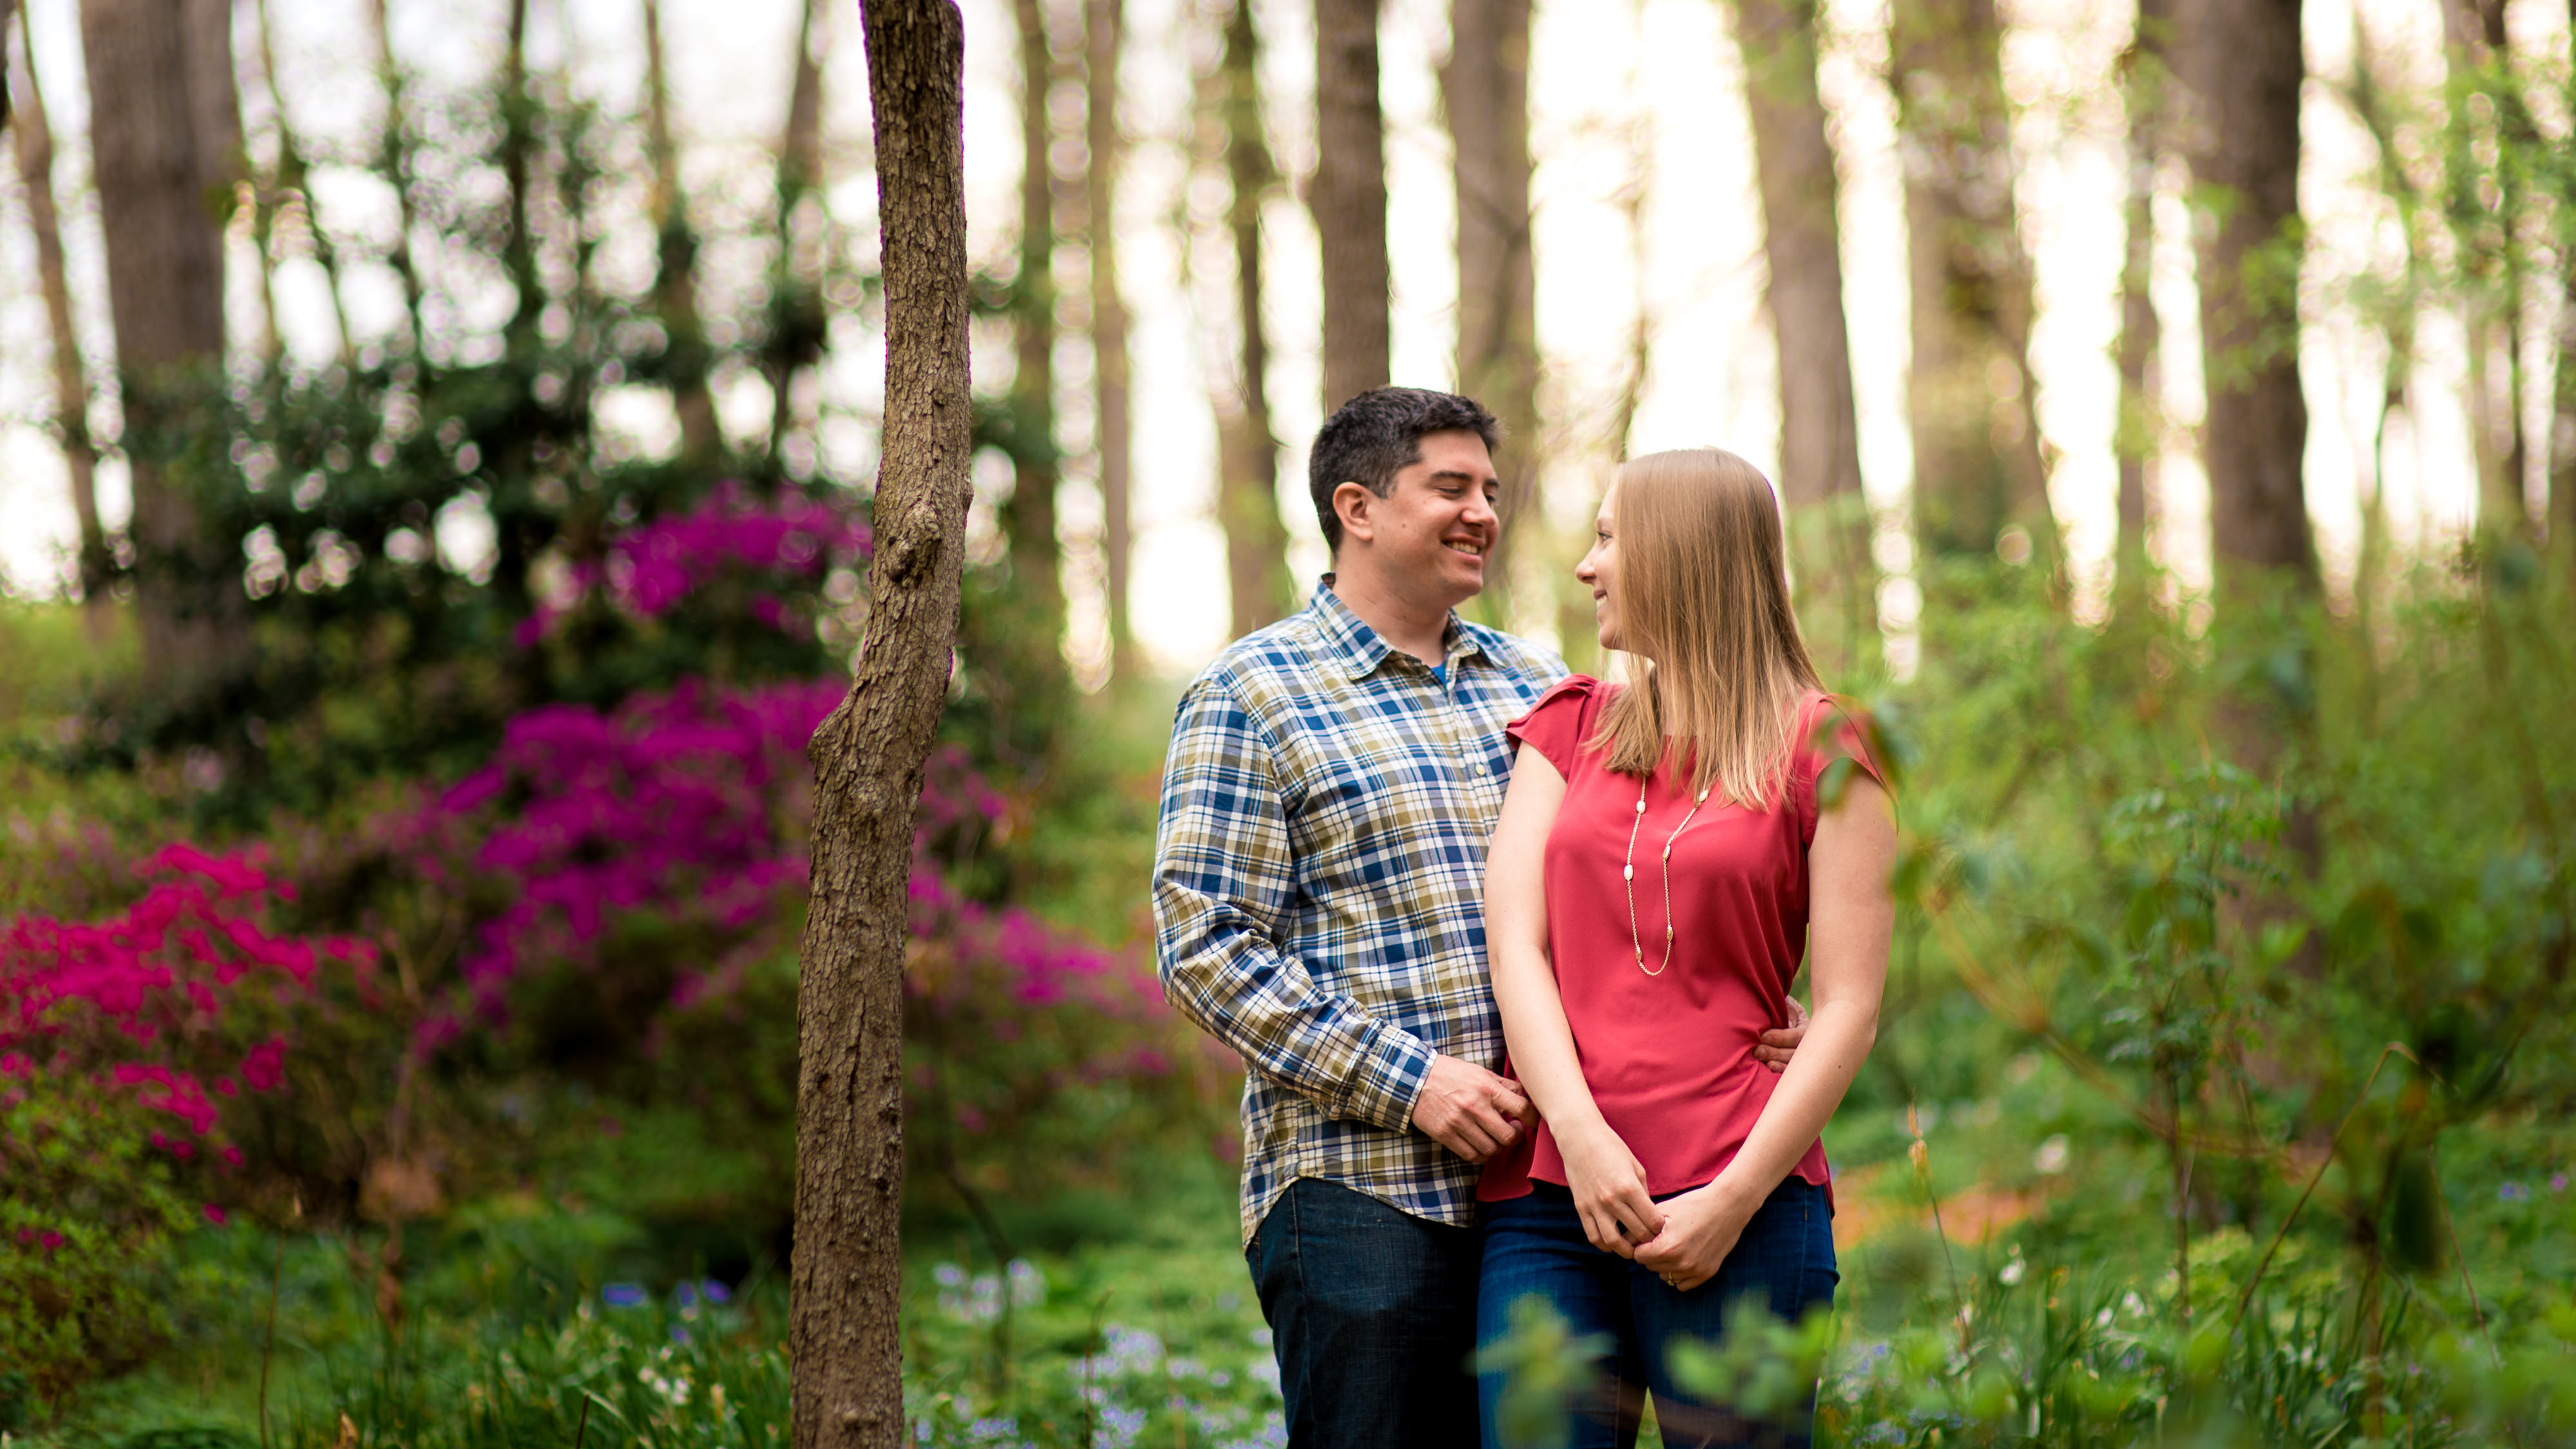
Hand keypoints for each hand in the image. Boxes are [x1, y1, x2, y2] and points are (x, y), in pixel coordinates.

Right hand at [1411, 1055, 1536, 1163]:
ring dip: (1499, 1147)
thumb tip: (1526, 1096)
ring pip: (1491, 1149)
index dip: (1532, 1118)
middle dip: (1517, 1136)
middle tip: (1514, 1131)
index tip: (1531, 1121)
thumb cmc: (1451, 1073)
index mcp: (1486, 1088)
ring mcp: (1459, 1123)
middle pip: (1508, 1135)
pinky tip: (1482, 1145)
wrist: (1415, 1078)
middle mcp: (1474, 1107)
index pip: (1521, 1108)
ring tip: (1497, 1138)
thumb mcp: (1480, 1072)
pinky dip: (1482, 1155)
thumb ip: (1503, 1085)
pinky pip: (1472, 1155)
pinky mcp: (1446, 1134)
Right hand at [1556, 1122, 1663, 1258]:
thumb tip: (1649, 1215)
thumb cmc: (1612, 1149)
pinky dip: (1604, 1245)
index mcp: (1629, 1188)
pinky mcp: (1581, 1209)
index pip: (1652, 1221)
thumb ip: (1644, 1194)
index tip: (1660, 1226)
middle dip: (1647, 1239)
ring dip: (1626, 1250)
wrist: (1580, 1139)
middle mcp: (1612, 1200)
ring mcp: (1594, 1206)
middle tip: (1650, 1239)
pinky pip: (1593, 1236)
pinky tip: (1612, 1243)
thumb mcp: (1636, 1168)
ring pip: (1613, 1242)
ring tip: (1632, 1248)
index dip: (1659, 1227)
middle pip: (1637, 1233)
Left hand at [1632, 1180, 1753, 1291]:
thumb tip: (1623, 1240)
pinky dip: (1679, 1273)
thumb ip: (1639, 1229)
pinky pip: (1681, 1284)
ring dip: (1665, 1264)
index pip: (1638, 1256)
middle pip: (1650, 1266)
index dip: (1641, 1245)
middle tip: (1663, 1238)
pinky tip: (1684, 1256)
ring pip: (1665, 1276)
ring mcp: (1695, 1271)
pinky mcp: (1707, 1274)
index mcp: (1666, 1248)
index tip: (1649, 1236)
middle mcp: (1680, 1263)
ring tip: (1675, 1245)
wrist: (1727, 1207)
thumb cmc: (1692, 1204)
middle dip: (1652, 1254)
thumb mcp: (1662, 1212)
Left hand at [1752, 996, 1808, 1072]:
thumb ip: (1787, 1009)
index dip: (1781, 1038)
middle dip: (1775, 1053)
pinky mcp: (1791, 1061)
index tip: (1763, 1036)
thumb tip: (1788, 1021)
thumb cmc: (1782, 1006)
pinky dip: (1780, 1069)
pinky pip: (1788, 1069)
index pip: (1797, 1036)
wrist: (1778, 1013)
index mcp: (1808, 1027)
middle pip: (1795, 1052)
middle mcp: (1807, 1043)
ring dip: (1776, 1062)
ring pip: (1791, 1063)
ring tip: (1760, 1058)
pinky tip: (1770, 1067)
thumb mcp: (1786, 1003)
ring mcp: (1801, 1054)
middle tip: (1757, 1051)